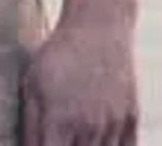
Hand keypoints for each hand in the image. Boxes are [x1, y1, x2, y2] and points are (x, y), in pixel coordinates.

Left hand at [22, 13, 137, 144]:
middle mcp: (88, 126)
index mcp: (59, 119)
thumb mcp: (31, 83)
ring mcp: (113, 124)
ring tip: (76, 137)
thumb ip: (30, 124)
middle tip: (58, 137)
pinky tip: (98, 141)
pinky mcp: (132, 119)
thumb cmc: (58, 53)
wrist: (98, 28)